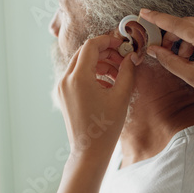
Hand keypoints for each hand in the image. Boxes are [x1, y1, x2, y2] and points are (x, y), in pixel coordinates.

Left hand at [57, 35, 134, 161]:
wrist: (89, 151)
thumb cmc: (106, 127)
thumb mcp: (121, 96)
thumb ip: (127, 71)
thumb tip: (131, 57)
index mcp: (78, 77)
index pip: (91, 46)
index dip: (108, 41)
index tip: (122, 44)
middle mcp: (66, 79)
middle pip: (84, 53)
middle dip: (105, 52)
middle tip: (122, 58)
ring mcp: (62, 88)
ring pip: (80, 63)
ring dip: (99, 63)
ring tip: (118, 73)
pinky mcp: (63, 95)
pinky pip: (77, 76)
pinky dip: (92, 74)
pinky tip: (108, 84)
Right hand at [139, 9, 193, 108]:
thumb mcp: (192, 76)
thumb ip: (170, 61)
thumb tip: (153, 49)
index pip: (179, 24)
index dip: (159, 18)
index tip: (146, 13)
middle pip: (188, 23)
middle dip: (173, 34)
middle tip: (164, 49)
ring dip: (186, 38)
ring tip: (184, 57)